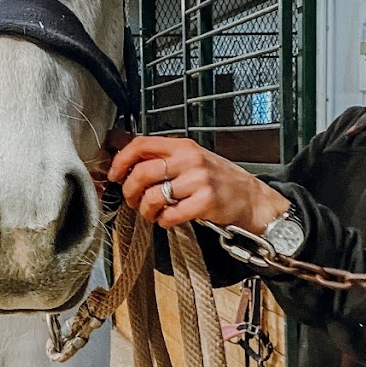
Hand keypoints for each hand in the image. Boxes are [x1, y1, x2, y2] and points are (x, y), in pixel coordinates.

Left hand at [106, 134, 288, 232]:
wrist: (251, 198)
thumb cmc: (218, 180)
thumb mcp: (192, 160)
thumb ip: (164, 159)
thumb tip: (127, 162)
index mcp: (183, 146)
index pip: (141, 145)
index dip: (121, 161)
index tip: (114, 176)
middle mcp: (190, 159)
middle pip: (142, 173)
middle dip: (130, 192)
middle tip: (133, 201)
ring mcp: (199, 180)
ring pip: (153, 196)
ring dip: (146, 211)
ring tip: (152, 214)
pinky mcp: (206, 202)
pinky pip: (170, 215)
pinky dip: (164, 222)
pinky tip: (169, 220)